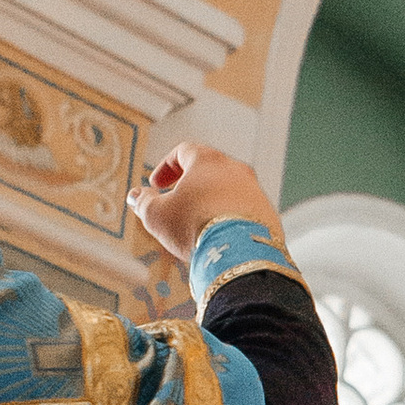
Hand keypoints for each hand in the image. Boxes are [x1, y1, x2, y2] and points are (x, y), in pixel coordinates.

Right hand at [129, 144, 283, 266]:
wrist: (239, 253)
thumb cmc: (196, 227)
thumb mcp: (157, 216)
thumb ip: (144, 203)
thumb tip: (136, 197)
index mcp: (208, 160)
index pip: (184, 151)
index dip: (166, 167)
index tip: (157, 185)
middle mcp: (236, 169)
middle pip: (209, 170)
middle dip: (190, 185)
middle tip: (177, 204)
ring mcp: (255, 191)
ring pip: (229, 191)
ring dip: (212, 202)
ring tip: (198, 225)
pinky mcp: (268, 214)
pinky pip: (245, 211)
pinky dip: (231, 218)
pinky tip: (220, 238)